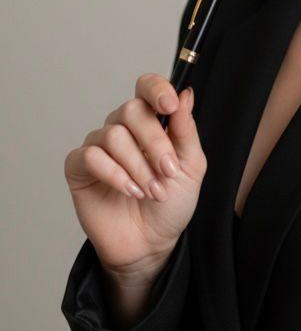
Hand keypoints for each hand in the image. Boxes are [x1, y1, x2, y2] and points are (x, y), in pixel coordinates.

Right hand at [64, 75, 207, 283]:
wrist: (151, 243)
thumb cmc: (172, 203)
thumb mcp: (191, 166)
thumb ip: (186, 130)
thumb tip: (186, 94)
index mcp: (151, 121)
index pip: (147, 87)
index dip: (156, 89)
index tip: (170, 106)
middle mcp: (123, 128)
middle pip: (130, 110)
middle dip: (154, 142)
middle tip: (168, 171)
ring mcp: (99, 146)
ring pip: (113, 135)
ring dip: (138, 166)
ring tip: (153, 191)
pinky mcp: (79, 168)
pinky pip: (91, 157)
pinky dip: (115, 174)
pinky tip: (131, 191)